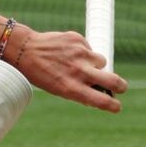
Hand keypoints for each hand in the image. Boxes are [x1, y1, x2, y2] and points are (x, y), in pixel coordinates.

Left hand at [11, 29, 127, 111]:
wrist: (25, 50)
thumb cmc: (42, 73)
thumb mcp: (60, 89)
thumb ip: (81, 91)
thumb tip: (101, 93)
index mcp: (73, 89)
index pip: (103, 101)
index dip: (114, 106)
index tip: (117, 107)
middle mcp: (79, 72)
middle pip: (114, 81)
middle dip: (121, 86)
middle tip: (120, 87)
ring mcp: (80, 54)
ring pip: (101, 61)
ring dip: (96, 64)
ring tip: (78, 63)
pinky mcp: (78, 39)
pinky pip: (89, 48)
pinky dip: (83, 51)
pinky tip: (68, 52)